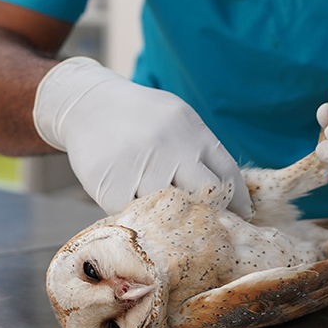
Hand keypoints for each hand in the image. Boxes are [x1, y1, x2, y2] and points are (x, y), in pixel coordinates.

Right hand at [33, 57, 251, 216]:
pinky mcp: (111, 186)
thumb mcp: (179, 120)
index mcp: (193, 133)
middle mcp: (171, 149)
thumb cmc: (142, 118)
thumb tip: (233, 196)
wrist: (87, 104)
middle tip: (204, 223)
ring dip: (172, 219)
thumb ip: (202, 151)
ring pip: (170, 211)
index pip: (228, 175)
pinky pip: (135, 216)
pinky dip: (140, 218)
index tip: (240, 218)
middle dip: (209, 212)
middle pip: (205, 196)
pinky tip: (140, 213)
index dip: (238, 201)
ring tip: (168, 220)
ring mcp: (141, 168)